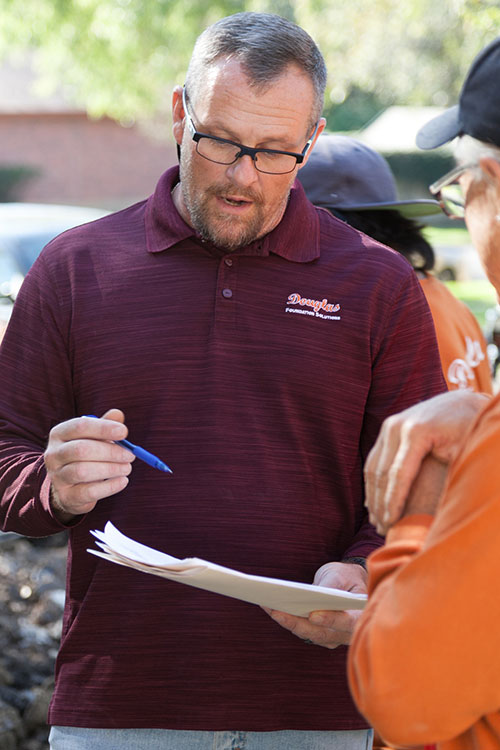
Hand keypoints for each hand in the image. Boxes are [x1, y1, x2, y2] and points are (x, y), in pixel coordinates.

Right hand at [44, 409, 134, 519]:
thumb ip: (105, 425)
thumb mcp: (93, 437)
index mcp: (59, 434)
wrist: (71, 486)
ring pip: (83, 471)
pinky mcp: (66, 496)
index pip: (80, 426)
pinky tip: (122, 481)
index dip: (103, 428)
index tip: (124, 432)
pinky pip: (88, 492)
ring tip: (127, 468)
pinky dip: (109, 486)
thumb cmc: (86, 455)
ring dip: (111, 469)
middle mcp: (53, 454)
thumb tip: (117, 414)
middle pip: (81, 449)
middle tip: (130, 455)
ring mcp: (57, 477)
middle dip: (110, 452)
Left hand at [264, 562, 366, 648]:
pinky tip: (270, 607)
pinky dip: (286, 620)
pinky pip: (301, 630)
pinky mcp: (317, 634)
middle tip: (277, 611)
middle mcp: (346, 633)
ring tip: (269, 607)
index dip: (330, 620)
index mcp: (359, 616)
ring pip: (308, 634)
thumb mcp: (341, 576)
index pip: (347, 623)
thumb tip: (318, 595)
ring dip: (287, 622)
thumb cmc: (346, 577)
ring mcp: (331, 637)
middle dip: (297, 623)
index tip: (313, 615)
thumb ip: (332, 586)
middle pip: (321, 633)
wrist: (348, 584)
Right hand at [364, 390, 487, 534]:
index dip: (393, 501)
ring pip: (372, 467)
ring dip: (373, 496)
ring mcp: (388, 426)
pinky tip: (374, 503)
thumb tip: (436, 508)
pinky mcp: (386, 430)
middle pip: (380, 473)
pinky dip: (372, 483)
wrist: (460, 403)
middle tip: (382, 529)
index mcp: (415, 432)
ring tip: (377, 521)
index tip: (391, 524)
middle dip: (380, 503)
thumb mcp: (463, 451)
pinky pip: (373, 460)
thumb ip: (447, 474)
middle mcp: (396, 426)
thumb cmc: (468, 430)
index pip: (398, 474)